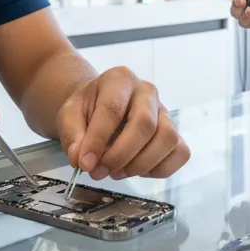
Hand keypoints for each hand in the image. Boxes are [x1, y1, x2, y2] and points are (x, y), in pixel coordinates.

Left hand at [57, 67, 189, 180]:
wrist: (100, 106)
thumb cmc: (87, 108)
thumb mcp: (69, 115)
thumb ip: (73, 136)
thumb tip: (81, 160)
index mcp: (119, 79)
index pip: (113, 109)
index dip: (98, 139)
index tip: (85, 163)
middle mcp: (147, 91)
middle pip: (145, 124)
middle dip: (120, 155)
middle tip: (99, 171)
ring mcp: (164, 111)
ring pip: (167, 139)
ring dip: (140, 164)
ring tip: (116, 171)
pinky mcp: (175, 132)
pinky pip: (180, 153)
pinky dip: (159, 169)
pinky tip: (136, 170)